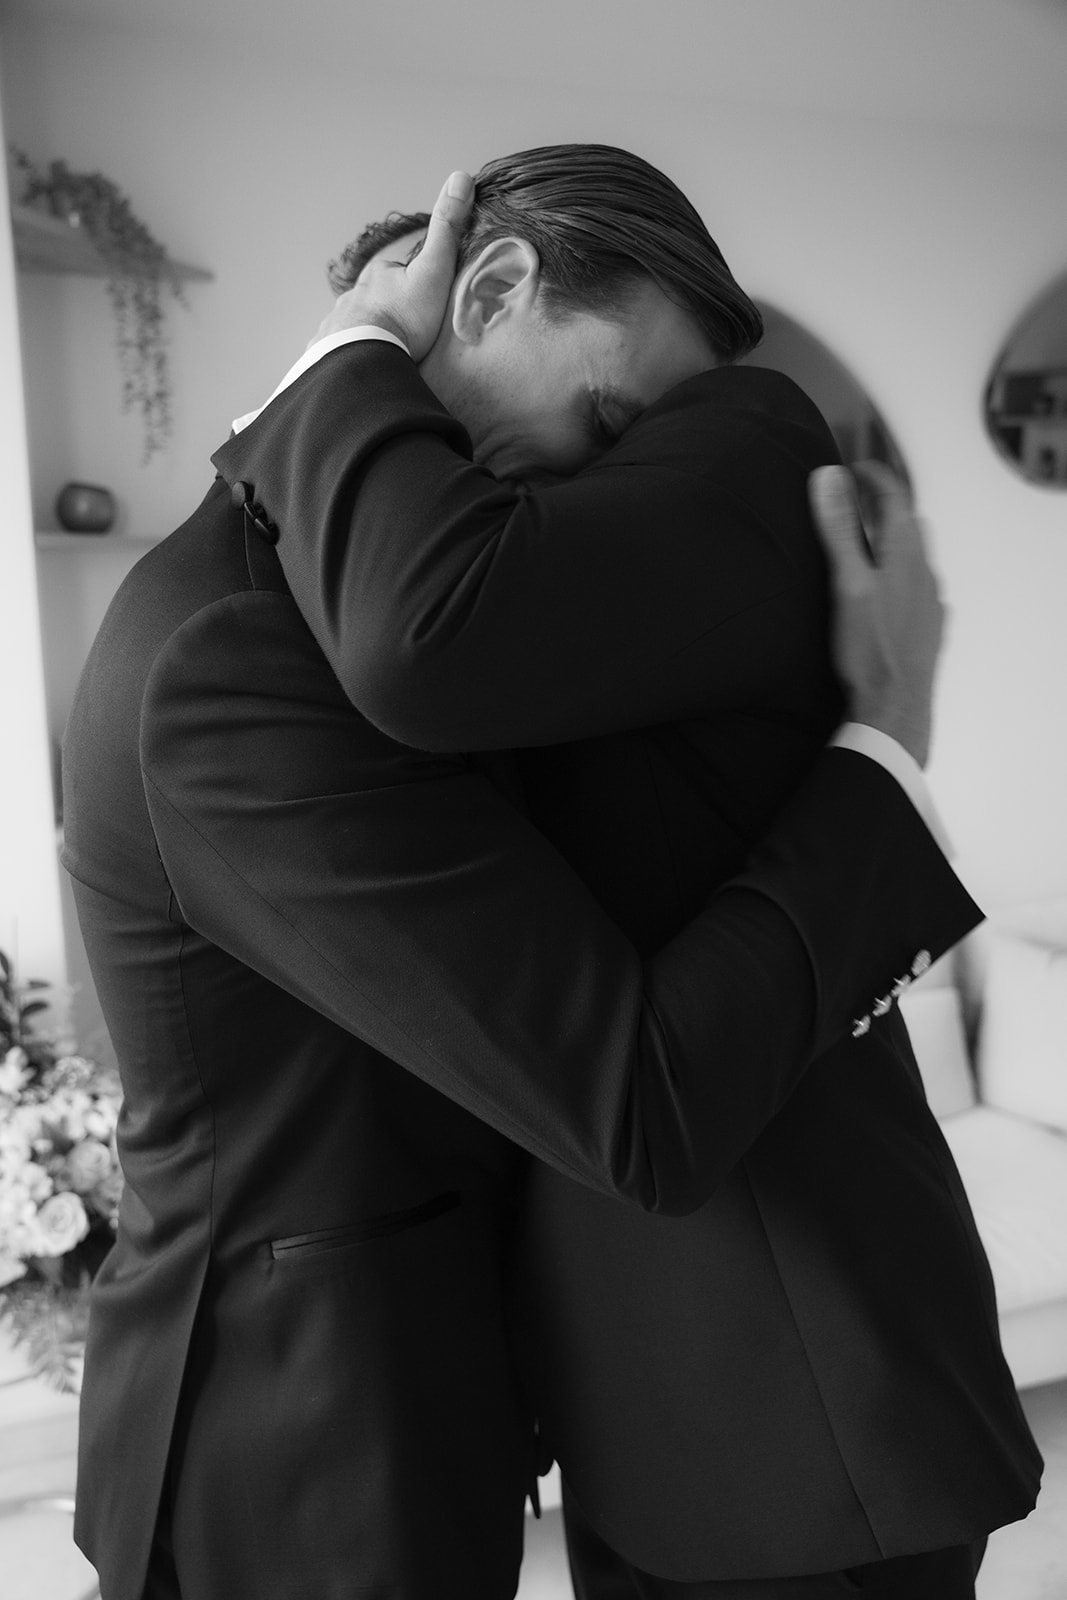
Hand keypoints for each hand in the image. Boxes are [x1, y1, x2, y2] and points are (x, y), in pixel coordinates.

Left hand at [308, 170, 473, 359]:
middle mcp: (350, 298)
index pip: (395, 277)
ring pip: (354, 329)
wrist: (368, 361)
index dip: (411, 288)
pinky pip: (337, 355)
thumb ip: (447, 229)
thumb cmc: (405, 318)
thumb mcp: (435, 270)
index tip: (423, 307)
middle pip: (373, 303)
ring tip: (383, 358)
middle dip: (386, 316)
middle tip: (404, 338)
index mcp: (376, 278)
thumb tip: (461, 177)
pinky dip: (348, 359)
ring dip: (367, 338)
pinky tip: (359, 369)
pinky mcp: (325, 356)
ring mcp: (334, 327)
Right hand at [808, 461, 944, 767]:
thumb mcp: (846, 584)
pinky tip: (881, 593)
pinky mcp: (929, 627)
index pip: (897, 498)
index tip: (856, 467)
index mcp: (905, 555)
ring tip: (863, 545)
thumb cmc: (870, 648)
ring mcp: (931, 602)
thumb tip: (829, 477)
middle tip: (856, 501)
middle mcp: (925, 573)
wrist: (896, 707)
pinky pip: (917, 587)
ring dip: (891, 542)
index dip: (876, 477)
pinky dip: (898, 573)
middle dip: (884, 507)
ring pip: (914, 558)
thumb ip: (839, 530)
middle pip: (909, 525)